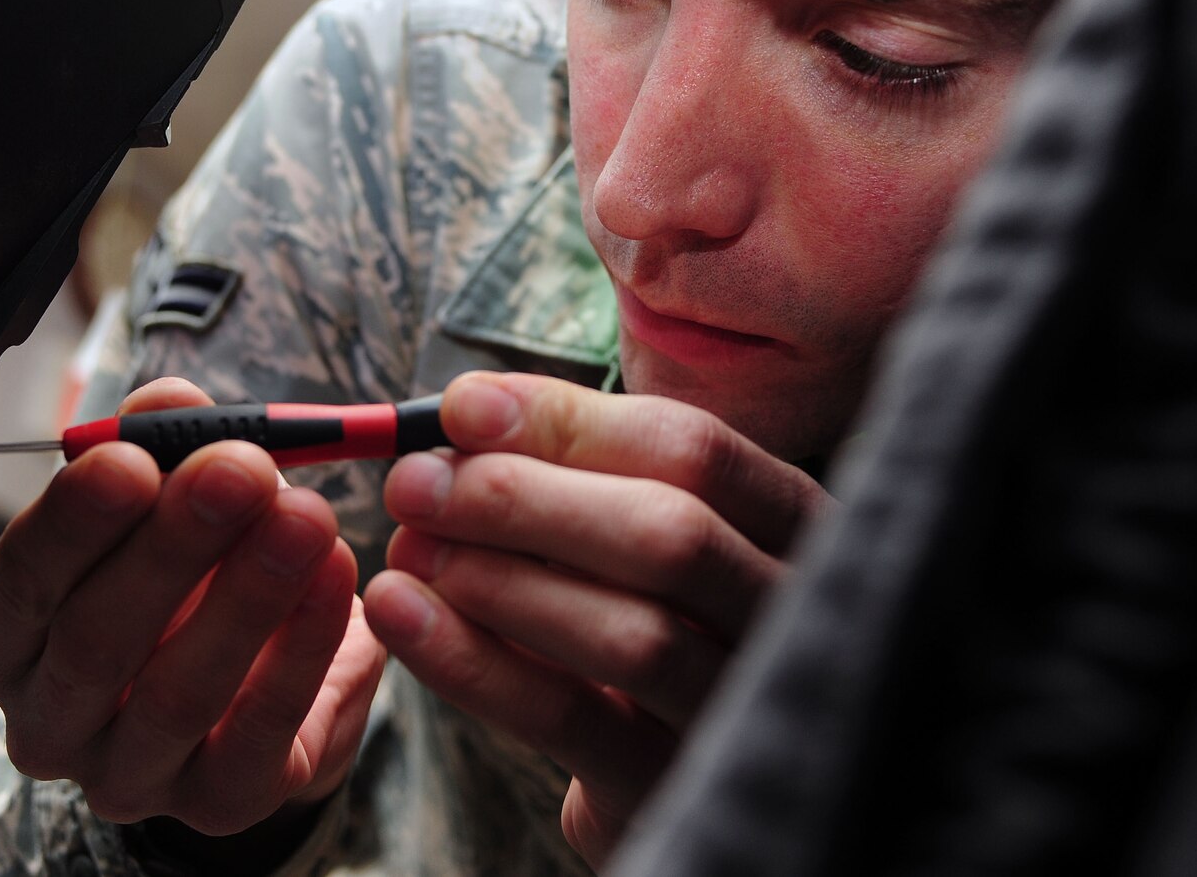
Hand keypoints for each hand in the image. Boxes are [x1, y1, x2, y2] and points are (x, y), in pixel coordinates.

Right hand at [0, 378, 386, 838]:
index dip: (72, 519)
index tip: (130, 459)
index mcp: (10, 637)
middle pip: (95, 639)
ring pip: (177, 693)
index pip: (22, 580)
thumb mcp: (165, 502)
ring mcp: (128, 775)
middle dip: (172, 546)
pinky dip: (303, 650)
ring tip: (307, 516)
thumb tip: (171, 401)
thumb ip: (163, 445)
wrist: (256, 684)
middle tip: (240, 470)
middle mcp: (50, 720)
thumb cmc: (185, 581)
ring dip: (249, 595)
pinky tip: (337, 579)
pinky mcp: (217, 802)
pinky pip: (262, 731)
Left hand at [361, 371, 831, 866]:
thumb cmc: (647, 615)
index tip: (458, 410)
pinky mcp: (677, 787)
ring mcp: (747, 710)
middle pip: (671, 536)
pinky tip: (403, 618)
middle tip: (412, 484)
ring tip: (408, 550)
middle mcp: (793, 614)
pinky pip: (573, 722)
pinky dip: (475, 664)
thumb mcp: (635, 532)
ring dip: (500, 580)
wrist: (686, 774)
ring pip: (633, 636)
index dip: (567, 421)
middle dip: (523, 498)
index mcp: (792, 524)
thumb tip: (463, 416)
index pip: (694, 450)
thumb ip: (574, 472)